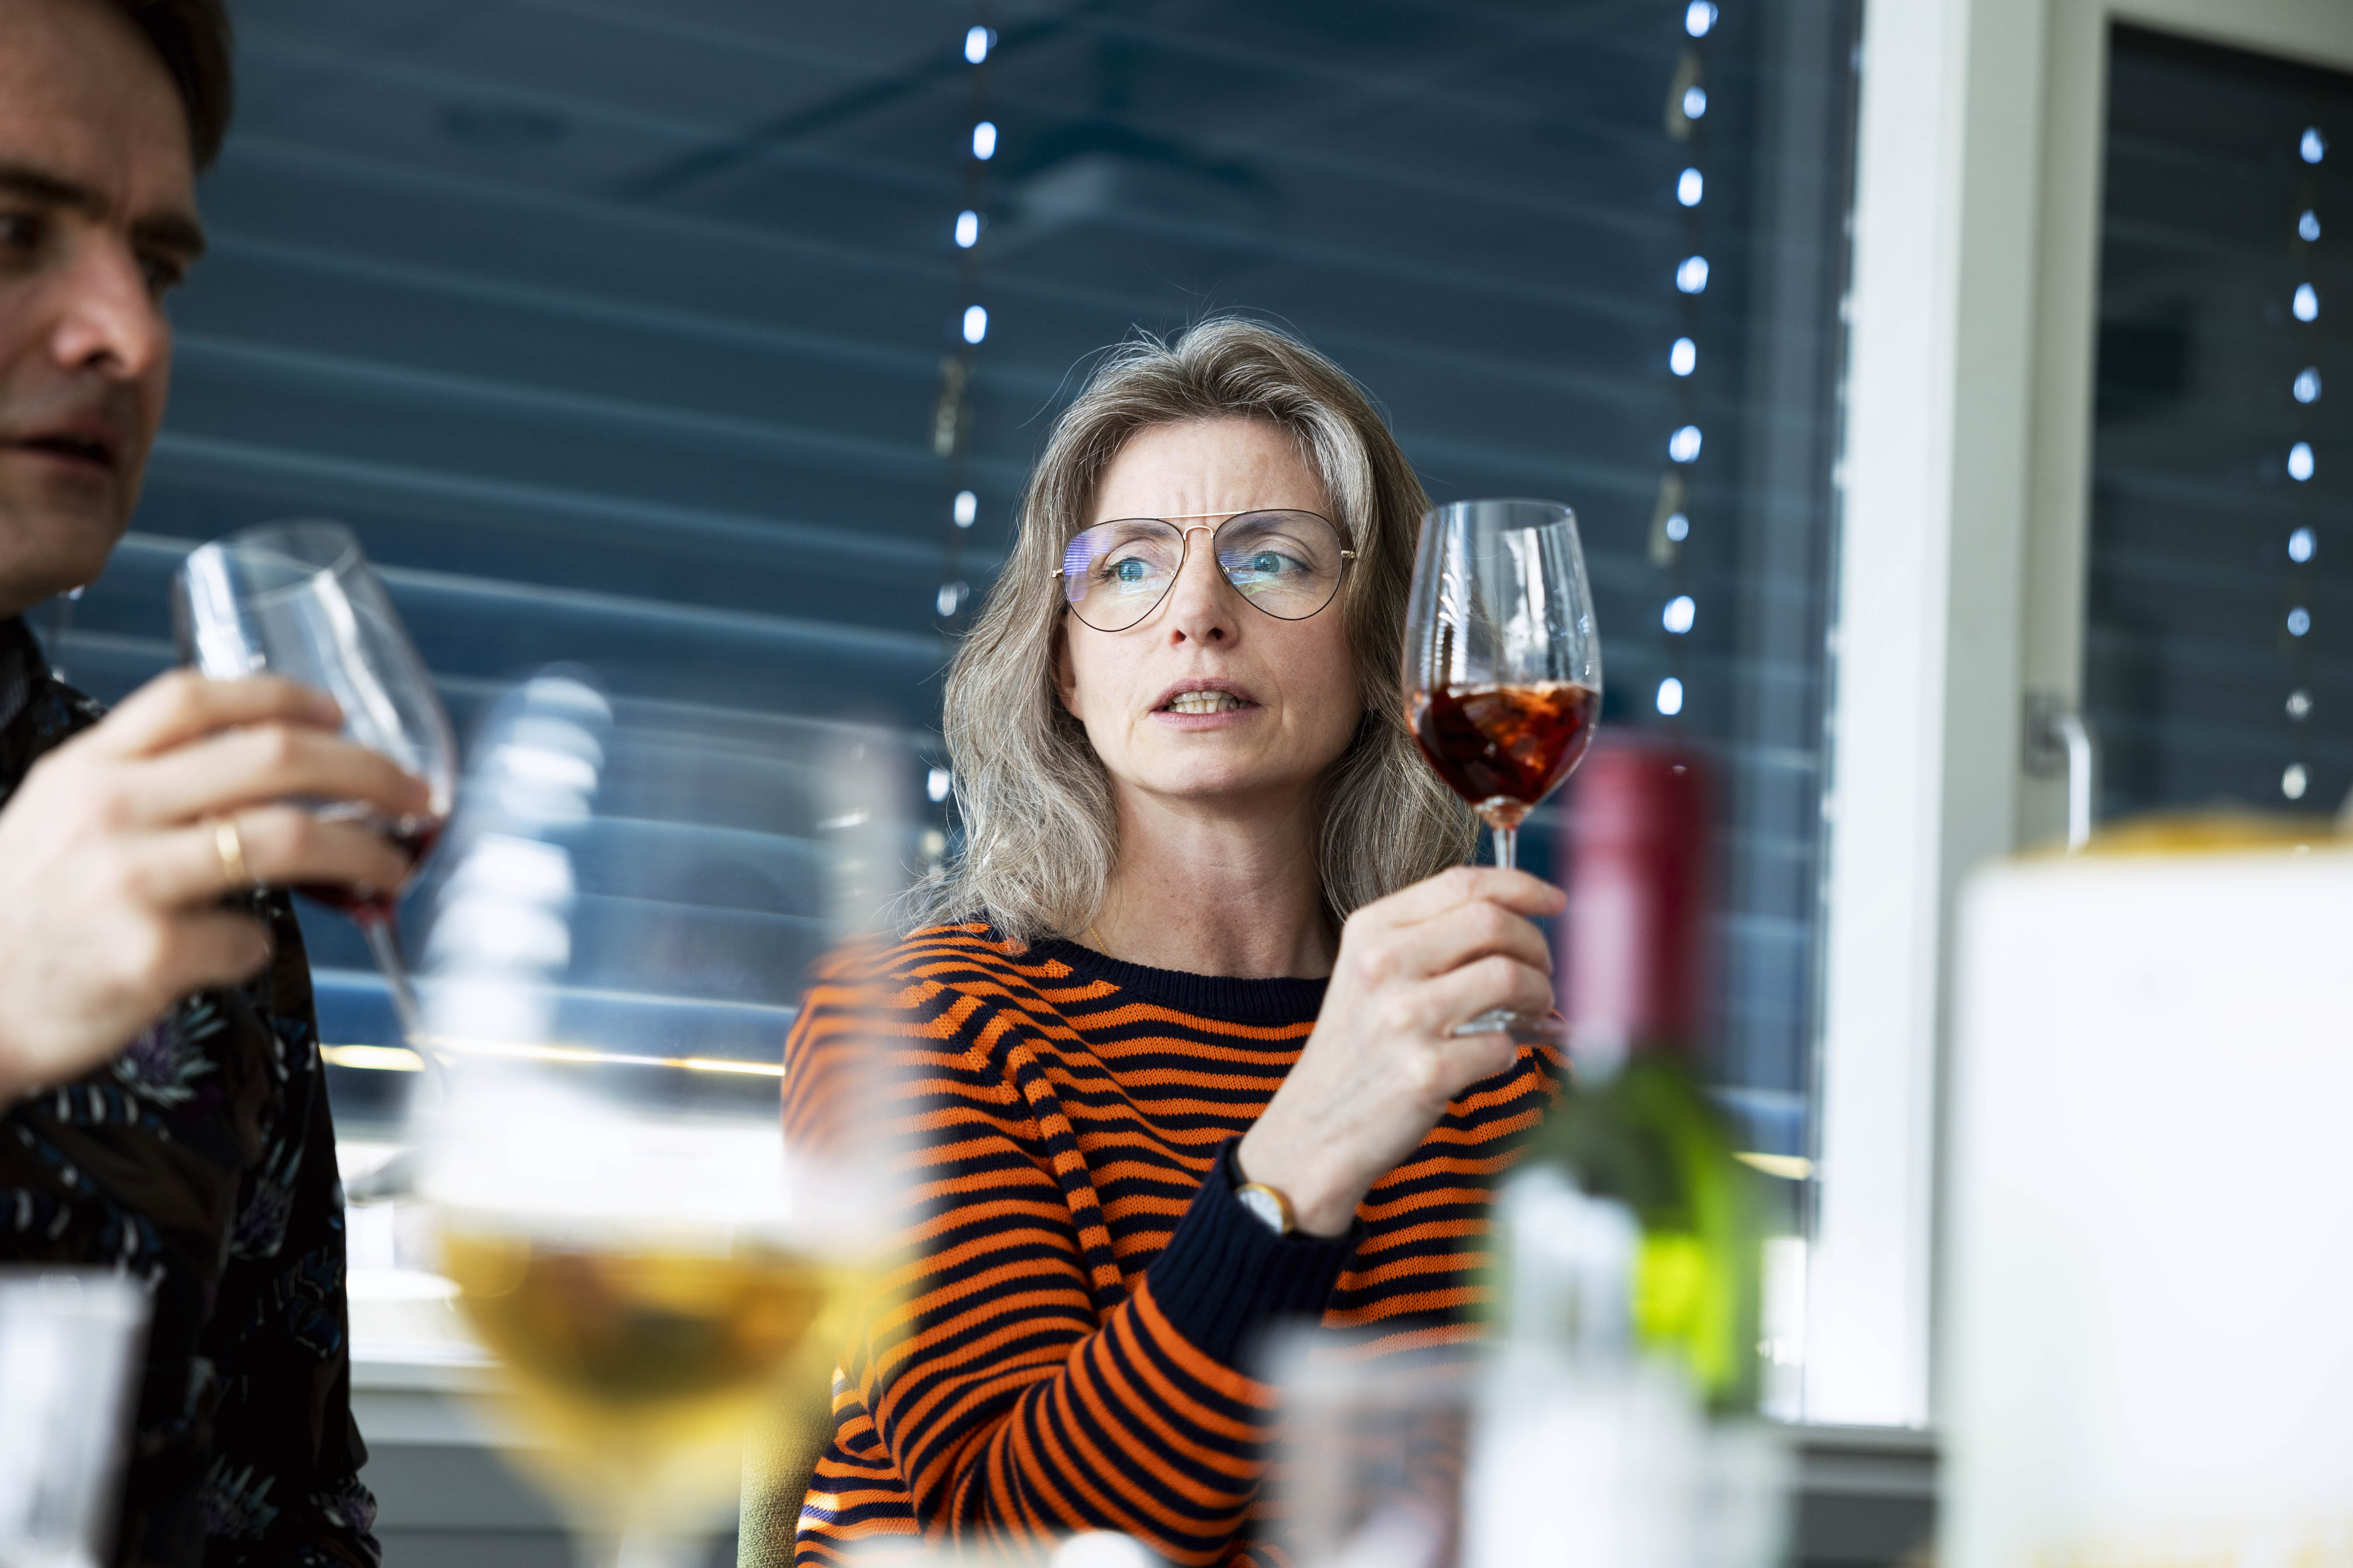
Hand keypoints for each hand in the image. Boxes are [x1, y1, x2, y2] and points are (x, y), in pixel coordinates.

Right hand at [0, 670, 429, 1103]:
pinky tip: (247, 952)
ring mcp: (129, 881)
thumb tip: (271, 772)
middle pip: (274, 758)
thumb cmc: (25, 915)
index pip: (195, 699)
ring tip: (396, 868)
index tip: (341, 712)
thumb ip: (144, 787)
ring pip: (290, 838)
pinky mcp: (150, 954)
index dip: (282, 694)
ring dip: (365, 852)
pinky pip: (250, 939)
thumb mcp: (60, 820)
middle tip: (417, 795)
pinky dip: (263, 947)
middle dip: (367, 771)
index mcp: (88, 769)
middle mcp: (109, 810)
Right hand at [1237, 867, 1563, 1236]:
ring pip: (1509, 977)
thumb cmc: (1357, 1052)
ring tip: (1531, 1012)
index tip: (1553, 901)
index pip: (1462, 882)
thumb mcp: (1369, 974)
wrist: (1314, 1130)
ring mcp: (1403, 1019)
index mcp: (1369, 931)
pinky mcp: (1426, 1072)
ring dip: (1539, 995)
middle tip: (1542, 971)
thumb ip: (1428, 938)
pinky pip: (1503, 1045)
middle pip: (1492, 922)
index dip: (1522, 886)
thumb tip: (1515, 918)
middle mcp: (1382, 965)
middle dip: (1536, 945)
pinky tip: (1490, 1058)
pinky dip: (1511, 1052)